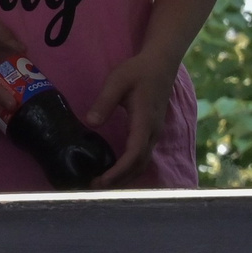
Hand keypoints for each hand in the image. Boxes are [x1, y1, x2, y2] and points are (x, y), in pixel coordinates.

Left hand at [83, 52, 174, 187]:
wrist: (160, 64)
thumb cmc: (138, 71)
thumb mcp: (117, 81)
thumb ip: (104, 101)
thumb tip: (91, 122)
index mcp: (145, 121)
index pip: (134, 154)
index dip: (118, 171)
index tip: (101, 181)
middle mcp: (153, 132)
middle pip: (139, 165)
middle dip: (119, 180)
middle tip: (94, 188)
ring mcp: (154, 133)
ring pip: (142, 163)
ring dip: (125, 176)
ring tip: (102, 184)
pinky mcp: (151, 132)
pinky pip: (142, 156)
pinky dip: (129, 168)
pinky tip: (114, 171)